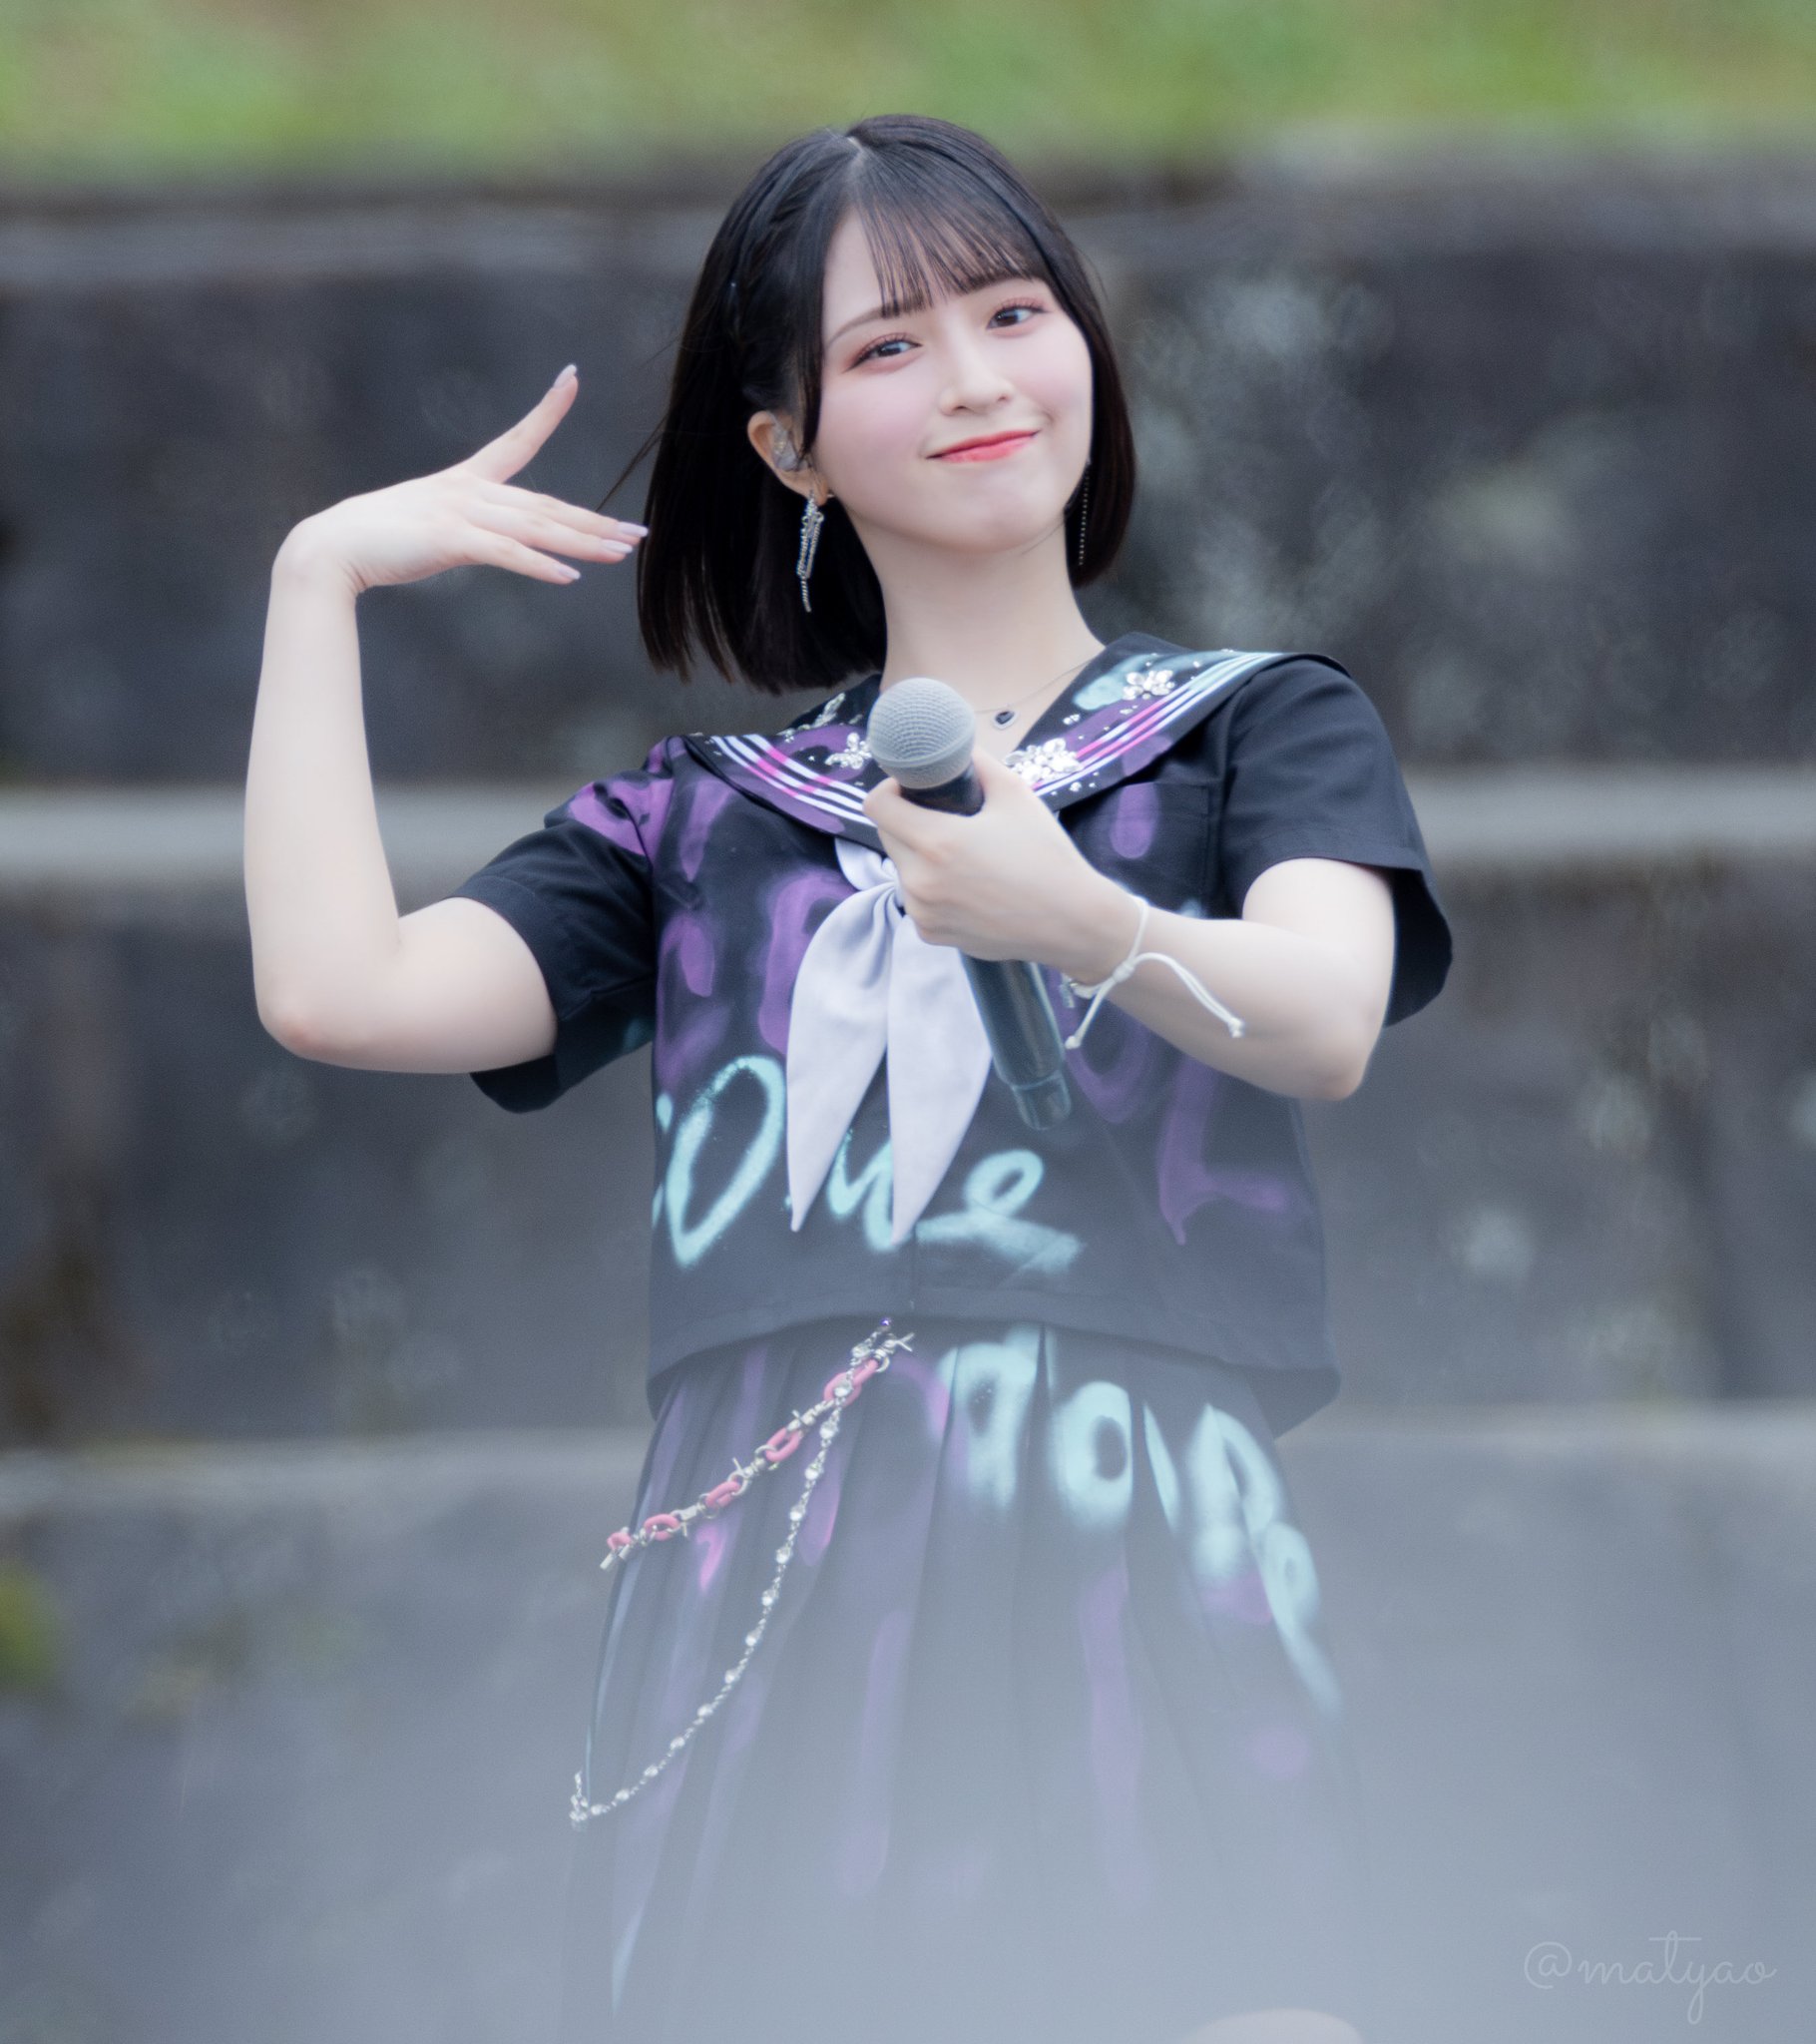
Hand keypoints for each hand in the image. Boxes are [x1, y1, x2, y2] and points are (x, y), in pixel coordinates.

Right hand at [276, 365, 646, 595]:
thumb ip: (471, 529)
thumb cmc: (379, 541)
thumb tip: (500, 541)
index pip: (517, 439)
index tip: (572, 378)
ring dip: (582, 541)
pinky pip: (506, 553)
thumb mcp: (434, 528)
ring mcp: (460, 512)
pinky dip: (539, 565)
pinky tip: (570, 576)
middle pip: (546, 505)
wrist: (331, 548)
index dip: (546, 409)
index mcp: (467, 481)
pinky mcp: (449, 540)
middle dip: (595, 521)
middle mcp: (469, 490)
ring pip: (536, 526)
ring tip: (622, 552)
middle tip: (639, 533)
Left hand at [861, 745, 1136, 979]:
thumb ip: (978, 763)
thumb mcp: (1015, 795)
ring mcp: (923, 911)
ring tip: (960, 855)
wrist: (1071, 922)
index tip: (913, 788)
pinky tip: (966, 886)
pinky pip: (916, 899)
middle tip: (942, 817)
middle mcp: (920, 881)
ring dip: (918, 855)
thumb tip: (954, 746)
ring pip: (901, 868)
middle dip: (906, 820)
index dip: (891, 789)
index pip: (877, 806)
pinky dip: (931, 888)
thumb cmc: (1046, 856)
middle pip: (887, 835)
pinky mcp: (930, 933)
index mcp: (937, 842)